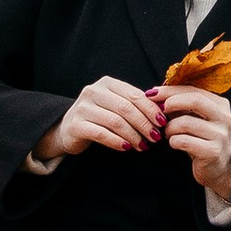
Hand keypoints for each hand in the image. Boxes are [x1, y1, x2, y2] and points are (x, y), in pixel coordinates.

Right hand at [33, 73, 161, 163]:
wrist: (68, 129)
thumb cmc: (99, 117)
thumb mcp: (115, 105)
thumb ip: (134, 104)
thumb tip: (162, 110)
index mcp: (107, 83)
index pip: (134, 95)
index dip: (150, 109)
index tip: (162, 122)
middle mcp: (93, 91)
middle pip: (126, 108)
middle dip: (144, 123)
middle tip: (155, 137)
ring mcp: (83, 107)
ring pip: (115, 121)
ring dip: (133, 135)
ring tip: (143, 145)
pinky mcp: (75, 125)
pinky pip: (101, 133)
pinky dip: (116, 141)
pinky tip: (126, 148)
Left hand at [166, 89, 230, 202]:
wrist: (218, 169)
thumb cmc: (202, 140)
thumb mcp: (196, 119)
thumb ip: (182, 106)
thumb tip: (157, 94)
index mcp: (220, 105)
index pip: (194, 90)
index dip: (170, 90)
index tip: (152, 93)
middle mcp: (224, 118)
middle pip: (195, 100)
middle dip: (171, 103)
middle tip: (158, 110)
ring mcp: (220, 135)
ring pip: (186, 123)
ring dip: (169, 128)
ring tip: (167, 133)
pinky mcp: (213, 152)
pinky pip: (184, 141)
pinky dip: (173, 141)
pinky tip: (174, 143)